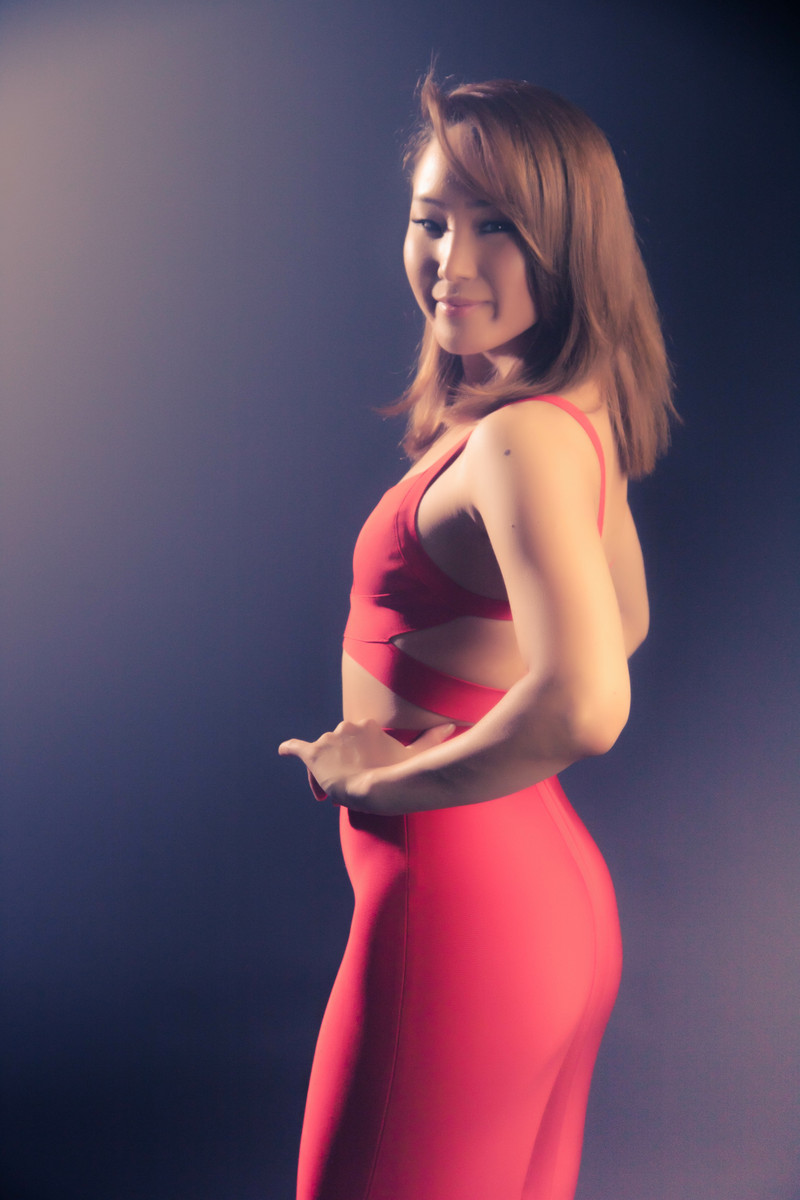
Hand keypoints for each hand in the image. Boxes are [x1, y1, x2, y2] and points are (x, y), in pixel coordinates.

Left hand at [278, 719, 455, 810]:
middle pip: (338, 747)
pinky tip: (281, 750)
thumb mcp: (414, 754)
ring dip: (326, 769)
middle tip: (351, 785)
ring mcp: (329, 740)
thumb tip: (454, 725)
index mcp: (366, 725)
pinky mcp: (314, 754)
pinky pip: (297, 748)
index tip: (364, 773)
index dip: (358, 759)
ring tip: (335, 789)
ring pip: (323, 753)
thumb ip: (431, 738)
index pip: (356, 740)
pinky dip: (288, 748)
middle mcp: (345, 727)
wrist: (373, 788)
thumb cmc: (395, 773)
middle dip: (342, 763)